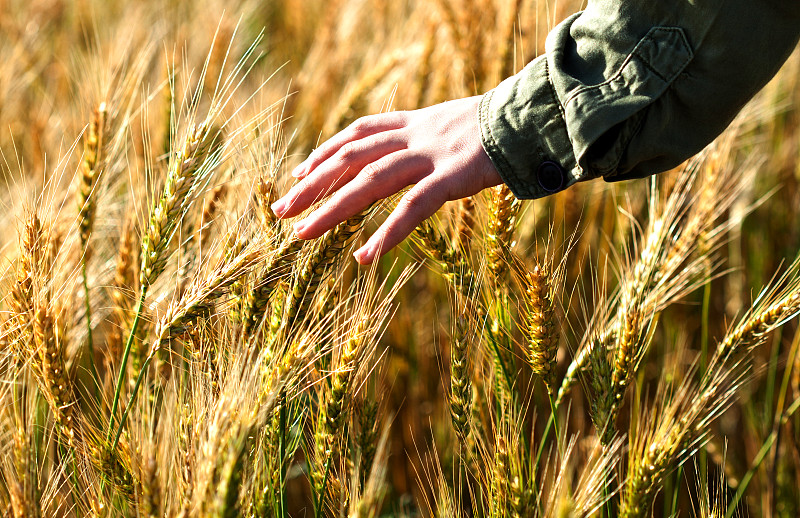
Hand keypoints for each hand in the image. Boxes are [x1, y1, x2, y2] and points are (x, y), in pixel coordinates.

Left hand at [270, 95, 502, 263]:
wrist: (536, 117)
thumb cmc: (501, 129)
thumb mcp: (456, 125)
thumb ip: (431, 138)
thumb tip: (414, 154)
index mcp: (415, 122)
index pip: (358, 133)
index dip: (326, 152)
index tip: (300, 172)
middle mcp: (415, 135)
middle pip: (351, 158)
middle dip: (312, 184)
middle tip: (280, 210)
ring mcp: (432, 155)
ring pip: (370, 181)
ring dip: (332, 210)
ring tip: (303, 235)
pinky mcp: (454, 176)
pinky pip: (414, 207)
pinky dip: (388, 233)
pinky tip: (365, 256)